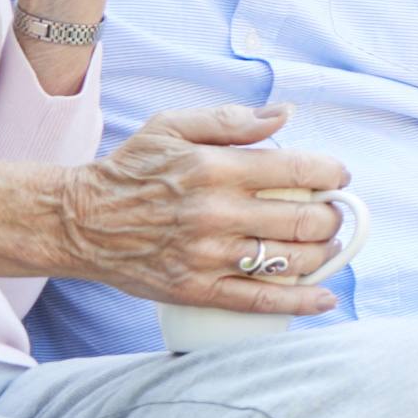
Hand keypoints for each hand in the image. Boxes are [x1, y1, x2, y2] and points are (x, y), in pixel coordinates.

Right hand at [67, 105, 352, 315]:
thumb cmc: (130, 171)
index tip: (338, 178)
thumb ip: (231, 119)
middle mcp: (216, 213)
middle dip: (331, 217)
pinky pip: (260, 301)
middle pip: (304, 220)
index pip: (297, 171)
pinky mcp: (198, 289)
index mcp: (214, 168)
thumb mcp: (172, 126)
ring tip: (325, 245)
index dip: (331, 175)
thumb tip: (284, 114)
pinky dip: (300, 303)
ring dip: (323, 254)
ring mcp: (208, 255)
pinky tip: (324, 298)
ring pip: (290, 261)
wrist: (79, 222)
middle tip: (331, 214)